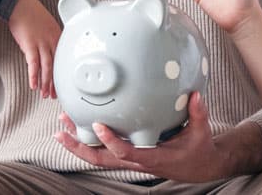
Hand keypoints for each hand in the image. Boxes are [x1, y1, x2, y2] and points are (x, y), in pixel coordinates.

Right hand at [8, 0, 60, 98]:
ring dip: (46, 83)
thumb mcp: (46, 23)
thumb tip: (46, 51)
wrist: (18, 1)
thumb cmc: (30, 11)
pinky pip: (33, 64)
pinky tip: (33, 85)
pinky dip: (34, 76)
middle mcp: (52, 40)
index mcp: (58, 35)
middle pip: (56, 65)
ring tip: (44, 95)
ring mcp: (41, 42)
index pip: (61, 59)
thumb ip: (49, 37)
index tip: (60, 85)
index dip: (60, 74)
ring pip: (47, 67)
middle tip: (54, 96)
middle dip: (54, 83)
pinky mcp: (29, 44)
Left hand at [54, 93, 233, 181]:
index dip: (110, 141)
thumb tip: (195, 95)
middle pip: (101, 159)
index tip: (97, 126)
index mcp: (153, 158)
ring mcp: (130, 160)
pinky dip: (88, 141)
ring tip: (62, 126)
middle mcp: (137, 161)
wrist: (198, 167)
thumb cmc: (197, 151)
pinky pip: (104, 152)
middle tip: (61, 130)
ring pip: (98, 157)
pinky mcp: (128, 156)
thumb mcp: (201, 133)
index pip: (126, 153)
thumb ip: (198, 114)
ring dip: (78, 143)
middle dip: (79, 146)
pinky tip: (77, 128)